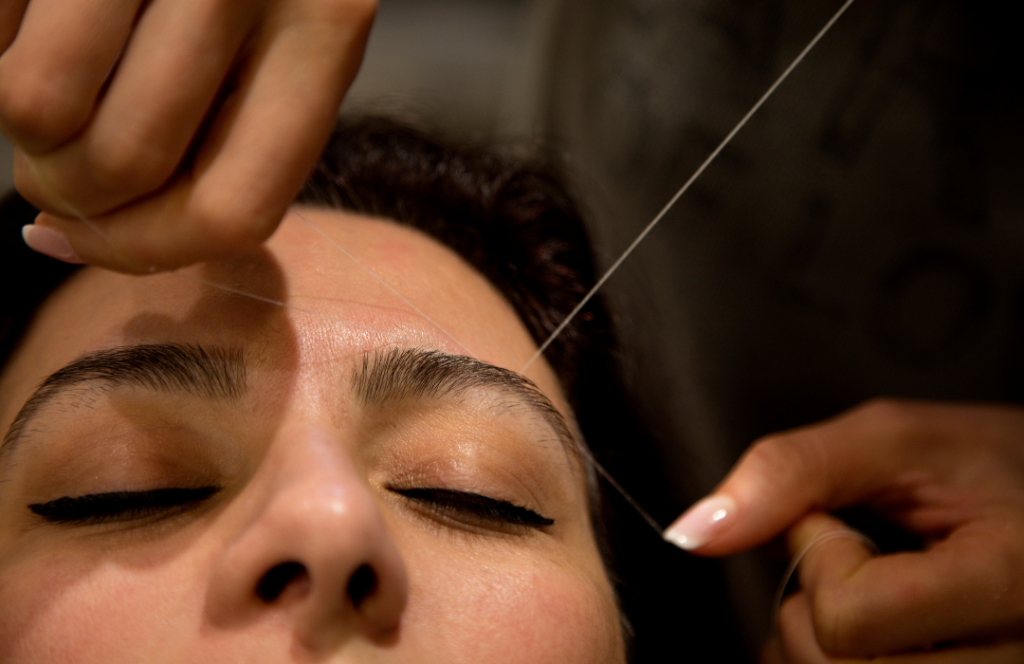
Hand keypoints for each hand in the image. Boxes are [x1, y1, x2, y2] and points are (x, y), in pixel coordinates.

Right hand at [0, 0, 375, 272]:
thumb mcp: (286, 41)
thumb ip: (227, 139)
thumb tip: (76, 236)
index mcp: (329, 31)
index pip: (235, 209)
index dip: (144, 253)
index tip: (77, 242)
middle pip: (126, 166)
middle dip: (65, 193)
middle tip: (50, 168)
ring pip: (36, 108)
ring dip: (21, 128)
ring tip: (45, 86)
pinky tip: (34, 18)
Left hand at [664, 399, 1023, 661]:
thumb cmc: (989, 466)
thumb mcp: (897, 440)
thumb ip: (792, 473)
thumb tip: (693, 534)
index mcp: (1013, 582)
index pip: (848, 618)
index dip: (818, 556)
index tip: (840, 518)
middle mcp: (1019, 659)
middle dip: (808, 608)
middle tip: (845, 559)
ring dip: (818, 646)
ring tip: (860, 598)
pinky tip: (866, 637)